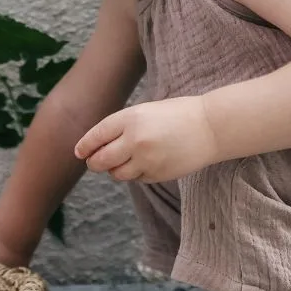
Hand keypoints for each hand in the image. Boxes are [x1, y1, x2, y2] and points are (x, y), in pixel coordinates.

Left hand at [74, 96, 218, 183]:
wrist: (210, 127)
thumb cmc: (178, 115)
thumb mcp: (146, 111)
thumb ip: (123, 126)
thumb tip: (97, 146)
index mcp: (130, 118)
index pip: (97, 136)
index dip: (85, 146)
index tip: (79, 152)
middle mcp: (134, 140)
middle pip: (100, 160)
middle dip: (94, 162)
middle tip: (95, 161)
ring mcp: (146, 160)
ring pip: (116, 173)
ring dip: (115, 169)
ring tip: (126, 160)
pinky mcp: (157, 174)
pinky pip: (136, 179)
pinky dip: (136, 173)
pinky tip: (148, 162)